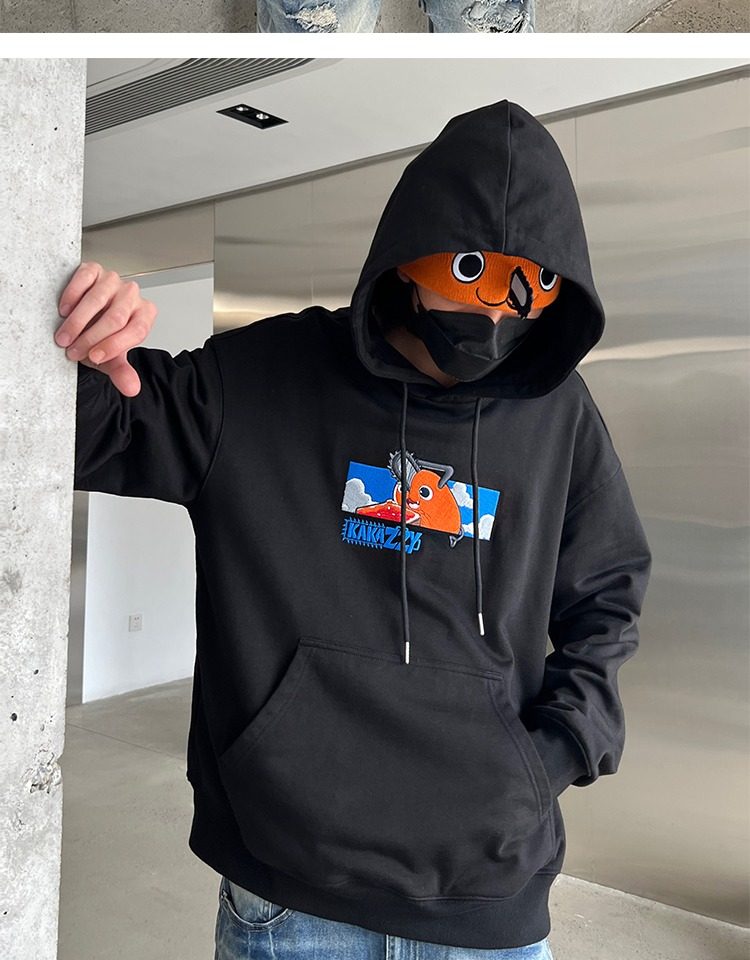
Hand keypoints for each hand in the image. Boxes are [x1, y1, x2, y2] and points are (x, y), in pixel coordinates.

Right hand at [55, 261, 157, 396]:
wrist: (84, 320)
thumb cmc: (100, 337)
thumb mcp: (110, 358)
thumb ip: (121, 372)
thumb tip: (132, 389)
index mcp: (144, 315)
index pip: (136, 331)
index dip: (114, 346)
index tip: (94, 358)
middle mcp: (132, 295)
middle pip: (116, 317)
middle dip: (92, 338)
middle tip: (73, 352)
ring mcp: (113, 280)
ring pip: (98, 300)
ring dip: (78, 322)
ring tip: (64, 337)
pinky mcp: (94, 270)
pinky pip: (84, 279)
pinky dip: (72, 296)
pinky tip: (64, 311)